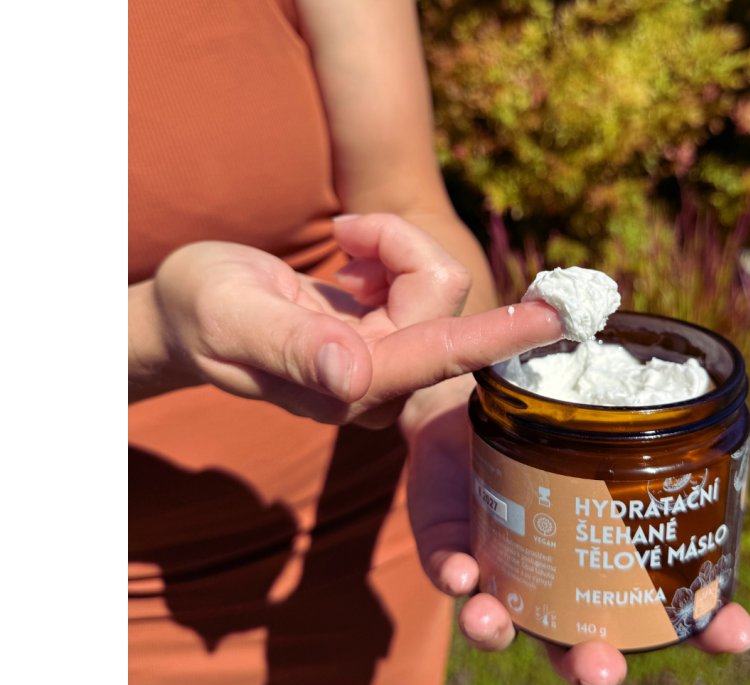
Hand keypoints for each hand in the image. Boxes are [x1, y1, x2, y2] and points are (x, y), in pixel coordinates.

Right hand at [133, 214, 562, 423]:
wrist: (190, 313)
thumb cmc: (199, 311)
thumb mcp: (231, 318)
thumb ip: (293, 347)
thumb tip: (353, 375)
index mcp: (348, 387)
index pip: (439, 356)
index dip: (500, 335)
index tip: (557, 315)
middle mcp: (382, 384)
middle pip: (441, 298)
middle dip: (399, 247)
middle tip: (344, 230)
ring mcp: (391, 363)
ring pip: (437, 283)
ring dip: (391, 245)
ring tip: (341, 244)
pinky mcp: (394, 338)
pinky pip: (423, 280)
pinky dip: (390, 253)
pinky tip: (351, 265)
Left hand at [401, 382, 749, 684]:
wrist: (468, 390)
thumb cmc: (549, 405)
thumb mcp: (596, 404)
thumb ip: (629, 400)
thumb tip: (671, 363)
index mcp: (612, 547)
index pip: (667, 604)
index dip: (706, 626)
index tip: (736, 634)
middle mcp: (558, 570)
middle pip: (581, 639)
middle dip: (593, 664)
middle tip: (603, 669)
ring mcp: (501, 561)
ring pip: (507, 622)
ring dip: (504, 634)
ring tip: (498, 625)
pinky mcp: (448, 541)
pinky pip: (449, 570)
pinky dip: (456, 578)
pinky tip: (464, 578)